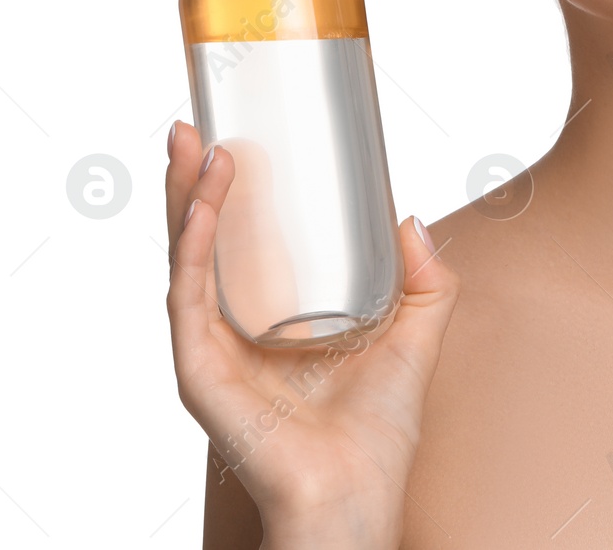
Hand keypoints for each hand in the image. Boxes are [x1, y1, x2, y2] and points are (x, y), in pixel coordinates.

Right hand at [164, 120, 460, 541]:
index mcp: (272, 315)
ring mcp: (211, 346)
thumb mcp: (417, 333)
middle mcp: (233, 326)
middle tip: (193, 122)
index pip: (240, 239)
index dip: (229, 190)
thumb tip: (410, 217)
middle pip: (201, 238)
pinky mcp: (200, 369)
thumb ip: (426, 278)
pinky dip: (193, 247)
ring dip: (187, 197)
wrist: (359, 490)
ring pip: (186, 257)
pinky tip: (203, 207)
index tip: (234, 135)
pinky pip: (188, 296)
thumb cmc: (378, 429)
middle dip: (191, 177)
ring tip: (197, 144)